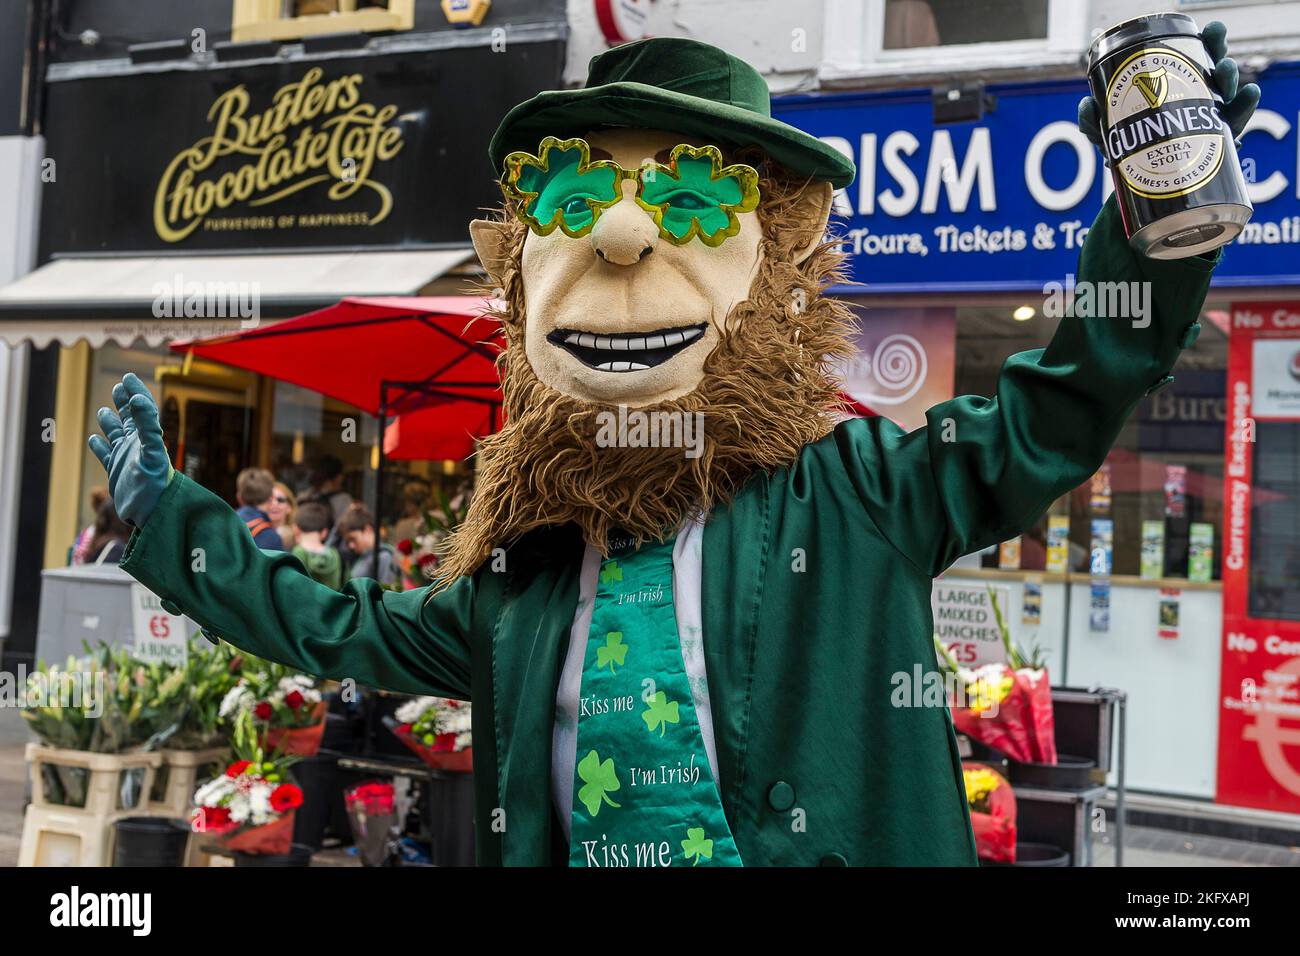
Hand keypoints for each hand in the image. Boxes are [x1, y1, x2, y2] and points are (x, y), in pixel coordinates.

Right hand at [88, 373, 172, 526]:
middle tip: (119, 386)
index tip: (128, 377)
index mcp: (147, 438)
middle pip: (129, 418)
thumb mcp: (152, 452)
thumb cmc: (155, 485)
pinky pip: (106, 455)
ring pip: (116, 435)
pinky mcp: (116, 472)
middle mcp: (137, 446)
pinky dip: (99, 446)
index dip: (136, 392)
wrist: (151, 514)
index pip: (143, 410)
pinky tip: (93, 439)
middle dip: (124, 402)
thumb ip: (148, 426)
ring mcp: (126, 458)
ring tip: (105, 411)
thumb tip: (138, 400)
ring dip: (111, 422)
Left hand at [1078, 20, 1261, 162]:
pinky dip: (1246, 104)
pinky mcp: (1222, 140)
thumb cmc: (1129, 153)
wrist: (1143, 189)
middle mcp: (1196, 98)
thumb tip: (1087, 106)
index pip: (1191, 58)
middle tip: (1216, 49)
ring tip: (1225, 69)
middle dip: (1218, 51)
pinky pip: (1238, 120)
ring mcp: (1211, 117)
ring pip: (1227, 89)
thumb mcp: (1108, 136)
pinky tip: (1250, 93)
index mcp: (1174, 87)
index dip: (1201, 42)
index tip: (1207, 30)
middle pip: (1212, 67)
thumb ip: (1095, 122)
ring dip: (1229, 75)